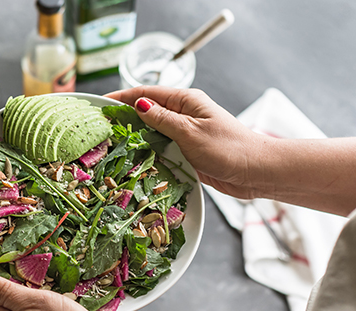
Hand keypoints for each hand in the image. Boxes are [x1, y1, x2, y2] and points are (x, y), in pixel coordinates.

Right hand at [107, 86, 355, 215]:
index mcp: (185, 101)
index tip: (99, 104)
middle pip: (146, 112)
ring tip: (110, 145)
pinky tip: (132, 159)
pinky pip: (161, 147)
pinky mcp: (186, 150)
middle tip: (99, 128)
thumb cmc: (228, 148)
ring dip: (134, 137)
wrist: (256, 172)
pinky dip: (147, 151)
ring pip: (151, 132)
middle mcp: (183, 114)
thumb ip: (162, 119)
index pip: (145, 94)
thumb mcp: (190, 131)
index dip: (121, 97)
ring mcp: (184, 133)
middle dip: (123, 118)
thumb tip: (137, 104)